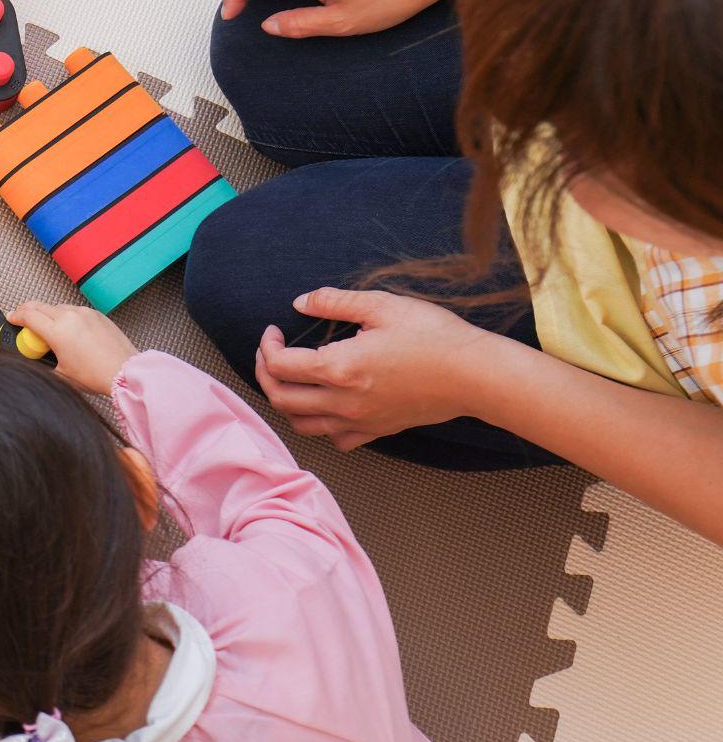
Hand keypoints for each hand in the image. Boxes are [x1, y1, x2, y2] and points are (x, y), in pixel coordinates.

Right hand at [8, 301, 137, 394]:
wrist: (124, 371)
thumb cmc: (96, 375)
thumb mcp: (62, 375)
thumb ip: (45, 363)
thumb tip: (37, 359)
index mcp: (57, 331)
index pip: (28, 316)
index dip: (16, 316)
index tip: (11, 318)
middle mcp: (70, 316)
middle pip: (39, 305)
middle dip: (27, 310)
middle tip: (22, 318)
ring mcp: (84, 313)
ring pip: (57, 307)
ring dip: (48, 313)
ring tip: (48, 327)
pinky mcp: (97, 314)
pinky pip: (75, 310)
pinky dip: (66, 316)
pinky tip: (69, 329)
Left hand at [254, 288, 501, 450]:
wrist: (476, 375)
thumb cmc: (432, 335)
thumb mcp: (382, 306)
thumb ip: (334, 302)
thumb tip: (300, 302)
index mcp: (339, 368)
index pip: (280, 366)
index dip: (267, 346)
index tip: (274, 330)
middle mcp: (344, 402)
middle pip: (281, 399)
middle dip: (265, 374)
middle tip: (271, 352)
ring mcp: (360, 421)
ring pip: (302, 425)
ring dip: (286, 402)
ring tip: (289, 379)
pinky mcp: (378, 431)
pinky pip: (336, 439)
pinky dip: (319, 424)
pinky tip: (325, 403)